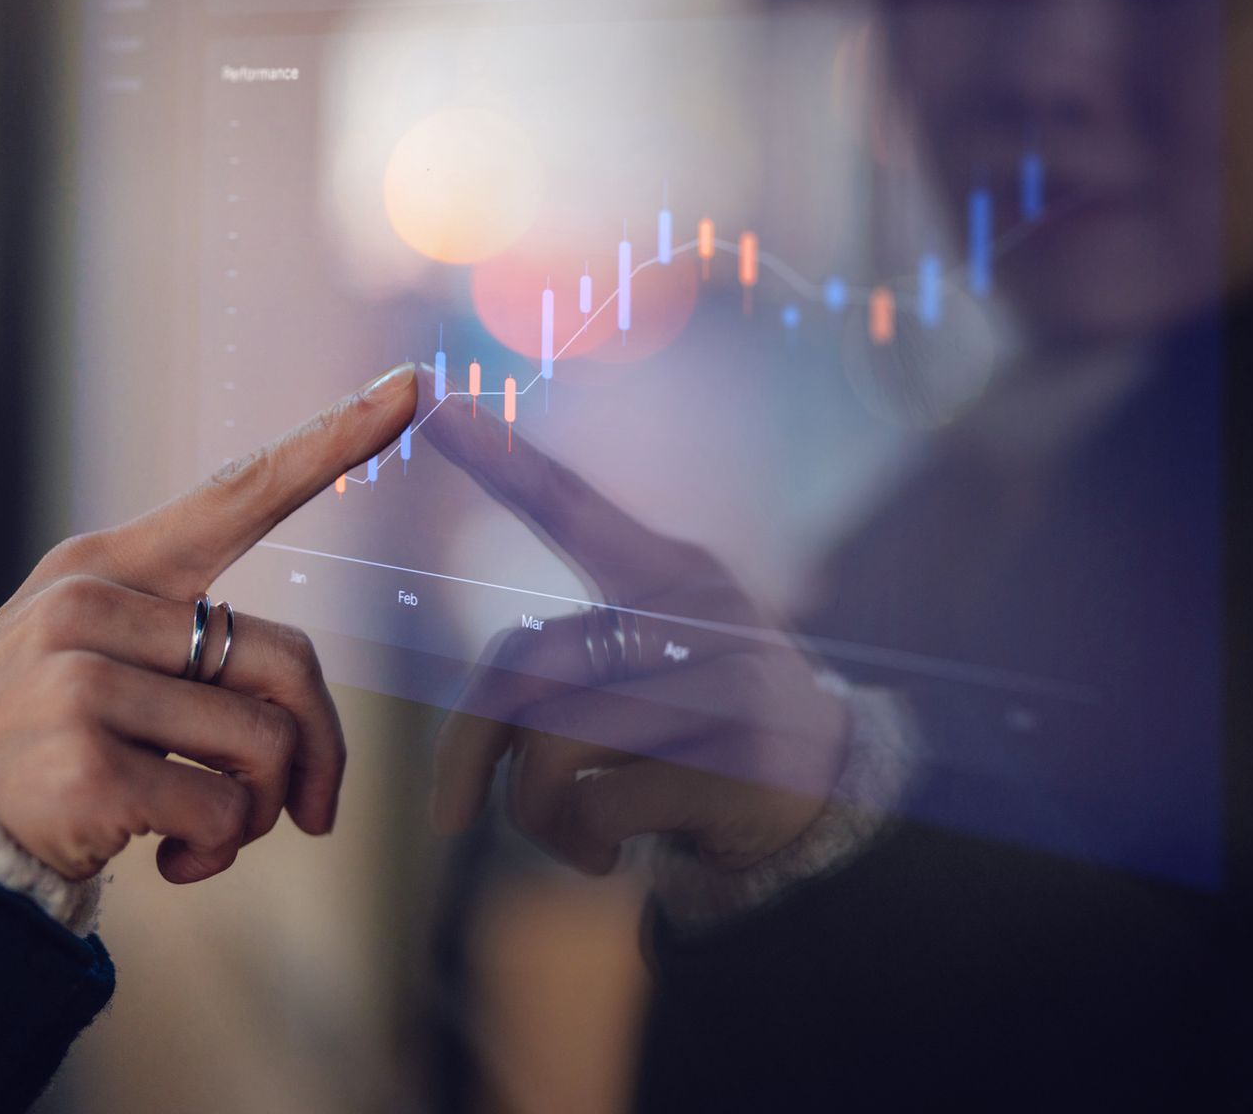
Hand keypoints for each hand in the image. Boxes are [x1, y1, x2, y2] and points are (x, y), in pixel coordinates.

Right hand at [0, 365, 416, 884]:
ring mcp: (83, 683)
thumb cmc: (39, 739)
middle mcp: (92, 606)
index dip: (332, 442)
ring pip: (264, 747)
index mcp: (107, 564)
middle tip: (303, 807)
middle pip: (287, 664)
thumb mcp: (95, 656)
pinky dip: (214, 854)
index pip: (239, 493)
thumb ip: (195, 650)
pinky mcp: (88, 767)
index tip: (410, 385)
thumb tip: (307, 733)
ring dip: (255, 813)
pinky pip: (222, 814)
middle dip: (315, 751)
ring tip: (201, 832)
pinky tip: (163, 862)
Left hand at [421, 384, 851, 876]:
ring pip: (554, 746)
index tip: (429, 397)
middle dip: (465, 752)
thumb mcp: (640, 663)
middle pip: (526, 668)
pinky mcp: (736, 766)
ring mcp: (723, 686)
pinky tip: (602, 855)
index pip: (569, 505)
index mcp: (665, 571)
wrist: (823, 789)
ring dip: (530, 813)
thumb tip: (469, 750)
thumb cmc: (693, 717)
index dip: (501, 458)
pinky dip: (576, 844)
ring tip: (559, 833)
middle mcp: (695, 612)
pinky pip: (599, 806)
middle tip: (448, 814)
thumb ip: (559, 666)